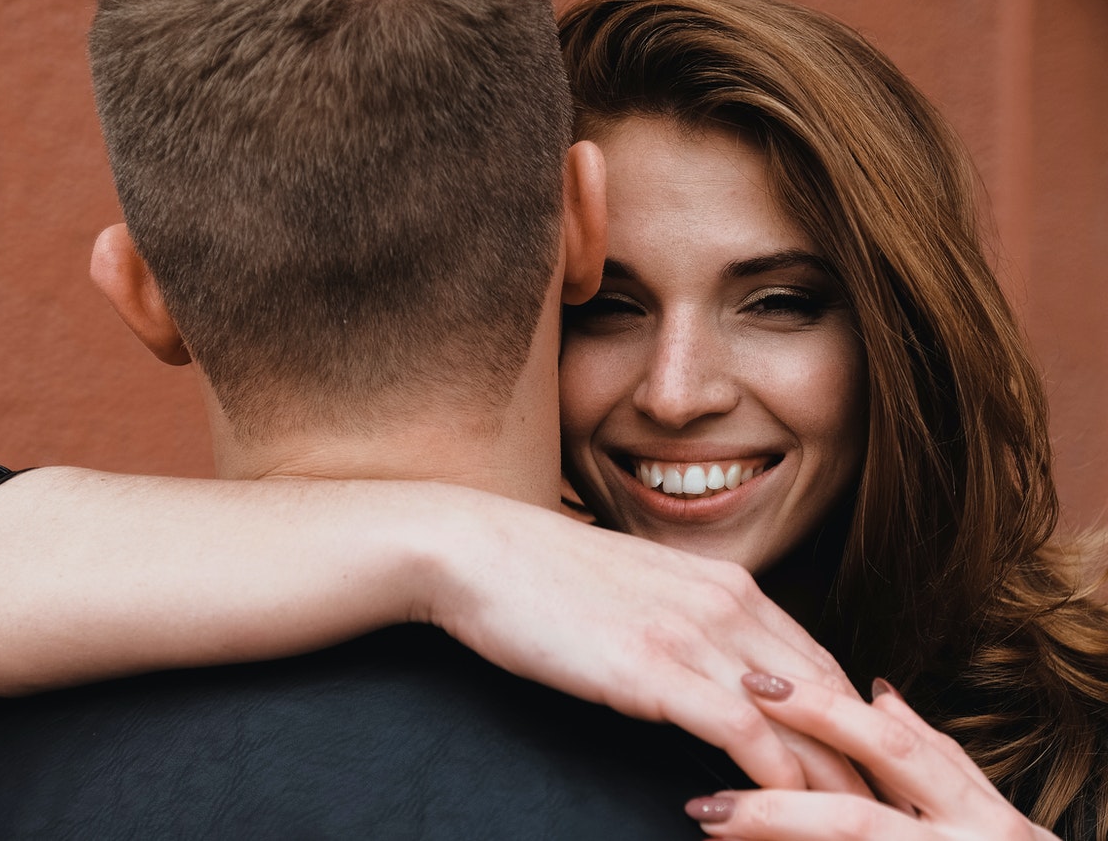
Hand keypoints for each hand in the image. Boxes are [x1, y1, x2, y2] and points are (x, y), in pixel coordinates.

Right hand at [423, 495, 868, 793]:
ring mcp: (693, 634)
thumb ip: (690, 623)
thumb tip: (713, 671)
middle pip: (828, 695)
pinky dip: (768, 782)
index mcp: (728, 584)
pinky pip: (741, 736)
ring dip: (831, 785)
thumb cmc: (547, 576)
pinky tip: (768, 814)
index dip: (852, 724)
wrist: (481, 552)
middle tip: (884, 813)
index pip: (820, 664)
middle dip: (863, 761)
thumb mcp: (641, 590)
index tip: (867, 771)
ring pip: (798, 721)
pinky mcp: (654, 669)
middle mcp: (727, 604)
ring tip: (852, 833)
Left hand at [686, 672, 1059, 839]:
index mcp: (977, 813)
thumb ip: (931, 754)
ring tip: (713, 835)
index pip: (889, 746)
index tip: (754, 684)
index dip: (821, 711)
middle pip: (856, 818)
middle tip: (710, 800)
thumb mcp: (982, 808)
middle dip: (778, 806)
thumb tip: (879, 694)